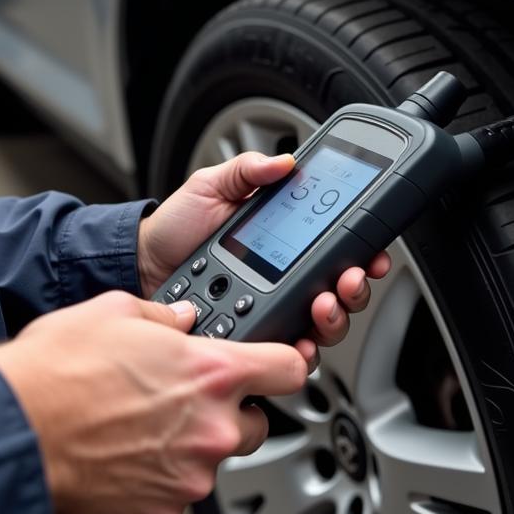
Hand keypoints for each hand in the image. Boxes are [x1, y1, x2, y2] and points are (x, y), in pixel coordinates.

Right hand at [0, 291, 306, 513]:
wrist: (11, 434)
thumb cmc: (55, 372)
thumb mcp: (113, 311)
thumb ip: (162, 316)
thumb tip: (178, 320)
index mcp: (212, 373)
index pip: (290, 368)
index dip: (283, 363)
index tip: (274, 365)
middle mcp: (211, 428)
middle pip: (255, 422)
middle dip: (227, 411)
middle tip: (182, 398)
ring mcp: (189, 476)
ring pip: (211, 459)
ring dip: (188, 445)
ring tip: (137, 425)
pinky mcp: (160, 512)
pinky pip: (175, 491)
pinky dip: (157, 477)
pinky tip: (122, 454)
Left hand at [138, 152, 391, 366]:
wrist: (141, 262)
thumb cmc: (176, 226)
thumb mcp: (213, 185)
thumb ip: (248, 171)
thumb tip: (285, 162)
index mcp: (284, 241)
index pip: (336, 249)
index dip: (363, 253)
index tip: (372, 253)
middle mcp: (284, 278)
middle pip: (341, 293)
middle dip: (355, 289)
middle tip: (348, 281)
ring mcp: (270, 310)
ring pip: (323, 326)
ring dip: (335, 319)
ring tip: (323, 306)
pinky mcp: (252, 337)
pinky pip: (286, 352)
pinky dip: (300, 351)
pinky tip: (299, 341)